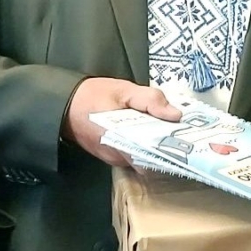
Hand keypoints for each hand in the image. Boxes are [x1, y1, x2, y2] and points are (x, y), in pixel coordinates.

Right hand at [63, 78, 180, 166]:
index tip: (188, 142)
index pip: (154, 160)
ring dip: (158, 145)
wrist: (63, 104)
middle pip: (151, 160)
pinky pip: (134, 152)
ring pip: (144, 157)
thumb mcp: (123, 90)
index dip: (172, 153)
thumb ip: (150, 100)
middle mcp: (119, 156)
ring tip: (175, 130)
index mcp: (122, 143)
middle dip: (168, 149)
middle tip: (186, 133)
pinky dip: (146, 143)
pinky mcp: (113, 153)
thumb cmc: (92, 96)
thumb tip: (175, 114)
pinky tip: (155, 130)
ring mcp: (115, 157)